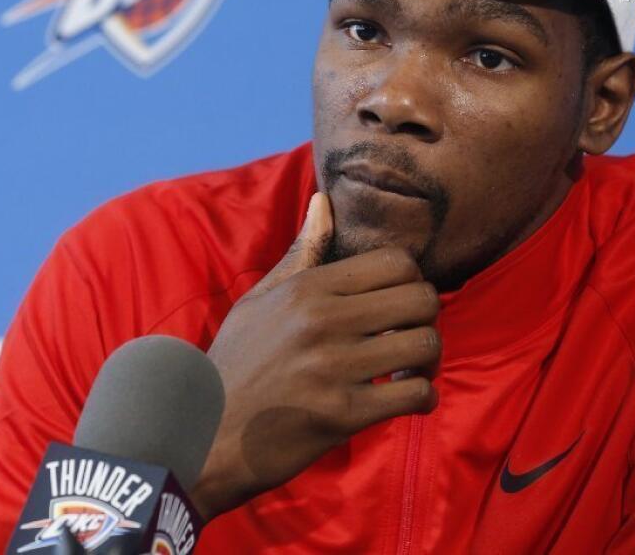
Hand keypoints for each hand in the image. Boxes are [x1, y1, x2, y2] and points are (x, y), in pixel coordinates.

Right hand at [193, 192, 440, 518]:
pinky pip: (415, 394)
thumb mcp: (259, 300)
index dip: (410, 281)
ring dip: (428, 360)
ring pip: (425, 345)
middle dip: (425, 318)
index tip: (398, 303)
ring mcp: (334, 367)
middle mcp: (323, 321)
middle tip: (408, 335)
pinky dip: (423, 398)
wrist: (206, 434)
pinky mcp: (343, 413)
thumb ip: (302, 253)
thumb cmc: (235, 364)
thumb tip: (325, 200)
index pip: (396, 262)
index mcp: (307, 289)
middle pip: (421, 299)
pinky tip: (407, 399)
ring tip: (410, 369)